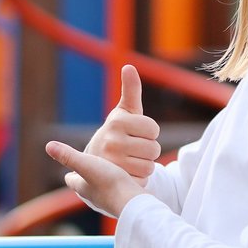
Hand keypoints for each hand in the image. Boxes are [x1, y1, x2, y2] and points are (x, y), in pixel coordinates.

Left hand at [46, 140, 143, 217]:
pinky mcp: (123, 200)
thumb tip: (48, 145)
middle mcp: (93, 196)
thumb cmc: (108, 183)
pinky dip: (117, 184)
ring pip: (101, 189)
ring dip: (102, 180)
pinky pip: (117, 190)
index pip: (70, 179)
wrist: (133, 202)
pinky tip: (125, 178)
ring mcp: (108, 200)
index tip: (71, 166)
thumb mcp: (86, 164)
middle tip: (89, 165)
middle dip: (85, 176)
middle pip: (85, 185)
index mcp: (82, 187)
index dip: (69, 172)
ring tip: (107, 170)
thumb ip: (68, 156)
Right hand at [84, 65, 161, 183]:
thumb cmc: (116, 132)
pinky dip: (139, 177)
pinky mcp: (116, 180)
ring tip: (129, 159)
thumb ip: (130, 90)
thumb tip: (129, 66)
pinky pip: (144, 179)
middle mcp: (111, 141)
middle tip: (132, 148)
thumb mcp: (123, 112)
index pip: (153, 129)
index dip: (149, 132)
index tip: (136, 133)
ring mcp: (113, 162)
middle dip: (148, 149)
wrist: (93, 162)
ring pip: (150, 165)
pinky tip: (127, 172)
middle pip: (154, 149)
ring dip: (144, 164)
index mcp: (116, 122)